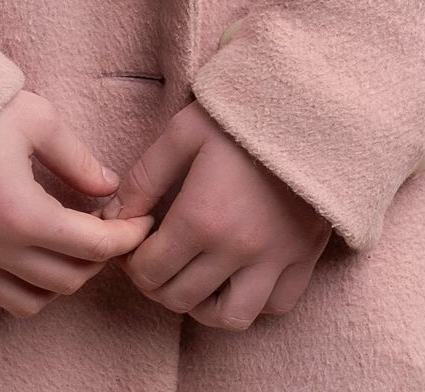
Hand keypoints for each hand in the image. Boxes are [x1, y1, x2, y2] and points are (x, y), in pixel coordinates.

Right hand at [0, 88, 152, 317]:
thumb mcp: (35, 119)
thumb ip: (77, 159)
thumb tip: (109, 187)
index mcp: (21, 214)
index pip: (91, 246)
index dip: (125, 237)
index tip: (142, 223)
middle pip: (65, 281)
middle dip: (96, 258)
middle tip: (104, 227)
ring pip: (27, 303)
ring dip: (57, 282)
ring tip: (67, 248)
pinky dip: (10, 293)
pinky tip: (22, 264)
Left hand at [98, 101, 331, 329]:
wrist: (309, 106)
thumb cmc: (240, 115)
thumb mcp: (183, 131)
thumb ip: (145, 177)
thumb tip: (116, 216)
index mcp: (202, 218)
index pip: (150, 271)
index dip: (132, 262)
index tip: (135, 243)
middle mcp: (238, 250)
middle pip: (181, 298)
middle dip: (157, 285)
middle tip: (156, 260)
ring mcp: (275, 260)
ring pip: (229, 318)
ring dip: (203, 306)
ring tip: (194, 277)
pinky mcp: (305, 258)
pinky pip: (275, 306)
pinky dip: (252, 302)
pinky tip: (238, 276)